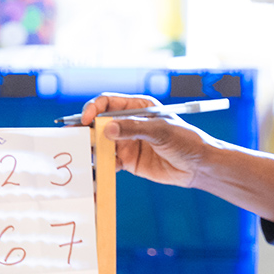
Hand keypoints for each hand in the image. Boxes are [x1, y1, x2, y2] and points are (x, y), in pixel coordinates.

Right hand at [79, 93, 225, 187]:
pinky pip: (108, 162)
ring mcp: (126, 142)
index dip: (93, 108)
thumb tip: (106, 128)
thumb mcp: (161, 131)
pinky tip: (97, 170)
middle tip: (75, 138)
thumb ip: (134, 129)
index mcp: (137, 106)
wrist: (198, 166)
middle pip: (99, 123)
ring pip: (100, 143)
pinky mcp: (127, 161)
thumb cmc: (186, 141)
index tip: (86, 119)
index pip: (107, 102)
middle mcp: (128, 123)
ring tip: (84, 155)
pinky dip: (100, 166)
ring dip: (91, 149)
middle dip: (86, 130)